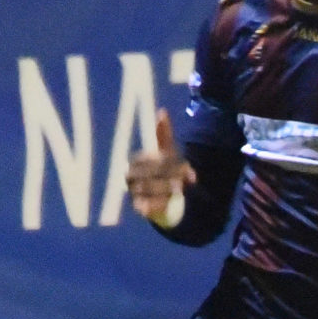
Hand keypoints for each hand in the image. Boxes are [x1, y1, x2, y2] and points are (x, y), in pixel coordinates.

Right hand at [128, 109, 195, 226]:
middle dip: (170, 175)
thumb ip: (164, 134)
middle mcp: (130, 176)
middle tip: (187, 177)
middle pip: (150, 174)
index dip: (169, 162)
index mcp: (135, 161)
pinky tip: (172, 200)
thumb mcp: (167, 152)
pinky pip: (146, 205)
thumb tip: (162, 112)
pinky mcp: (137, 207)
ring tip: (181, 188)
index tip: (186, 164)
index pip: (151, 160)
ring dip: (166, 188)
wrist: (167, 198)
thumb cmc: (165, 171)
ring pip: (149, 189)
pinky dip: (159, 203)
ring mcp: (132, 192)